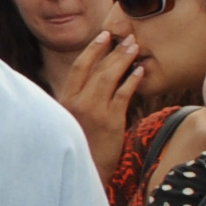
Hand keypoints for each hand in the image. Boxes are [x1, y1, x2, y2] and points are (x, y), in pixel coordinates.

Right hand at [58, 31, 143, 180]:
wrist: (86, 169)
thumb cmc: (80, 143)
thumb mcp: (70, 118)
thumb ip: (76, 99)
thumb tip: (87, 79)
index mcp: (65, 100)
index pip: (78, 67)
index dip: (92, 49)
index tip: (104, 36)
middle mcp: (76, 102)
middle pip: (95, 68)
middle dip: (111, 50)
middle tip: (126, 37)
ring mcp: (93, 111)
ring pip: (108, 78)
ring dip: (123, 60)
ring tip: (135, 48)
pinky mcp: (110, 121)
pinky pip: (123, 94)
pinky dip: (132, 81)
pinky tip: (140, 71)